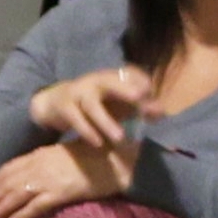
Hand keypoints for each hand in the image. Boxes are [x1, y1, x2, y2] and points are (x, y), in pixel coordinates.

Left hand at [0, 140, 135, 217]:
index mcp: (39, 155)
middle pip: (6, 183)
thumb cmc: (96, 156)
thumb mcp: (66, 153)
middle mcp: (39, 166)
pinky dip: (22, 215)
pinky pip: (36, 206)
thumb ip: (48, 161)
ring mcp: (49, 179)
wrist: (115, 161)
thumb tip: (35, 173)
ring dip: (0, 208)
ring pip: (16, 194)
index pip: (7, 169)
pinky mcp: (61, 193)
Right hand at [29, 65, 156, 147]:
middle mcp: (95, 82)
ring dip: (105, 121)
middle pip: (109, 81)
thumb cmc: (96, 104)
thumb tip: (161, 112)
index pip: (129, 74)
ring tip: (120, 137)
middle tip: (140, 98)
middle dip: (124, 89)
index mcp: (112, 78)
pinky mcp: (65, 106)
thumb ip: (140, 107)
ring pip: (91, 104)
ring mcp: (78, 92)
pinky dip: (87, 130)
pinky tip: (98, 143)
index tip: (151, 93)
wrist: (56, 103)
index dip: (141, 82)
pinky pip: (75, 118)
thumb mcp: (119, 104)